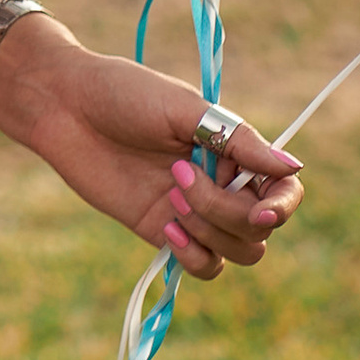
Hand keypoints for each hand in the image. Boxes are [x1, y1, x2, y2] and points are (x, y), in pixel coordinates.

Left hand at [0, 22, 301, 276]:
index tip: (261, 208)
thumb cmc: (123, 93)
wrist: (65, 106)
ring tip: (169, 197)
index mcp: (233, 149)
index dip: (283, 206)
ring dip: (210, 232)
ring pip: (238, 251)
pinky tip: (165, 227)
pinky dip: (194, 256)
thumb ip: (237, 140)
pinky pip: (203, 266)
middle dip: (226, 211)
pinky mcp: (164, 232)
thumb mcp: (182, 108)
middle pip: (259, 228)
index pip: (283, 189)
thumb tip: (294, 167)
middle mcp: (222, 184)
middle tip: (177, 173)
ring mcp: (194, 212)